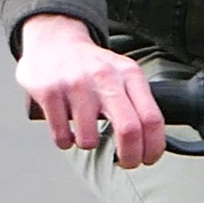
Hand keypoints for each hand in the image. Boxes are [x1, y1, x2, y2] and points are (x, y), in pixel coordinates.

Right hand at [15, 13, 166, 164]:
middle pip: (128, 130)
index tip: (149, 158)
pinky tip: (67, 129)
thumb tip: (151, 143)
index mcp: (129, 74)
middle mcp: (105, 77)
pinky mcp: (50, 92)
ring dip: (88, 145)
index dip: (153, 147)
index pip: (152, 118)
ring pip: (89, 139)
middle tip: (125, 162)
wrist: (54, 40)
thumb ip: (138, 103)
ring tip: (85, 133)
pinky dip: (65, 141)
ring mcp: (76, 85)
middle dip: (130, 157)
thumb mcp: (122, 74)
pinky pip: (62, 136)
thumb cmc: (91, 66)